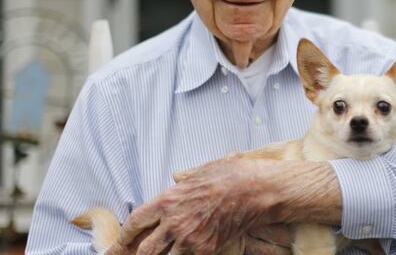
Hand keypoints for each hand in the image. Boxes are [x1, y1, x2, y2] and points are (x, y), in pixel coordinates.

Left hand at [106, 156, 339, 254]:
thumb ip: (187, 178)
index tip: (117, 244)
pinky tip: (188, 253)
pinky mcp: (206, 250)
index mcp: (169, 199)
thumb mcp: (204, 169)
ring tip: (165, 253)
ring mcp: (189, 238)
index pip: (136, 222)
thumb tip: (178, 177)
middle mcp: (174, 222)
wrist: (257, 190)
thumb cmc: (234, 175)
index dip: (124, 236)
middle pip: (145, 249)